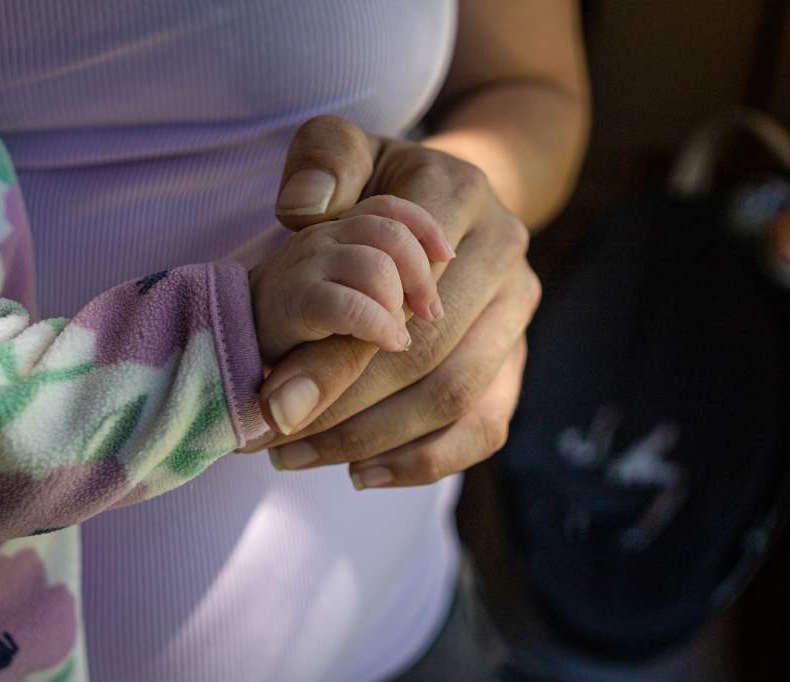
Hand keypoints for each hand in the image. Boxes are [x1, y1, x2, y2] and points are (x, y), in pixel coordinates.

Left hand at [242, 116, 539, 489]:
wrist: (451, 206)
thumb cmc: (381, 184)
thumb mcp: (346, 151)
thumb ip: (322, 162)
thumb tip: (303, 211)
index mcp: (461, 193)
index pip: (395, 288)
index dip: (332, 351)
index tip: (271, 397)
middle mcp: (505, 251)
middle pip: (425, 353)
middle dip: (344, 407)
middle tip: (273, 437)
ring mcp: (518, 311)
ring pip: (453, 397)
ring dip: (372, 440)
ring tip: (298, 456)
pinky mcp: (519, 359)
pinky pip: (484, 427)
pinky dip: (423, 461)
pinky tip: (360, 472)